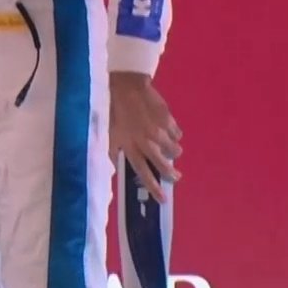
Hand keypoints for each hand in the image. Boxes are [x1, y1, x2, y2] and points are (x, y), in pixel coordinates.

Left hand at [110, 72, 181, 201]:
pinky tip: (168, 130)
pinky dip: (174, 135)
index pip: (143, 172)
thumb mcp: (110, 134)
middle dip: (171, 174)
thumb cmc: (115, 111)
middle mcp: (146, 142)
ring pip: (174, 151)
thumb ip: (113, 153)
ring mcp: (159, 132)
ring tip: (169, 149)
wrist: (128, 88)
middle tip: (175, 176)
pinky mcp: (169, 121)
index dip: (153, 187)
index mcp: (130, 147)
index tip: (163, 199)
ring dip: (173, 152)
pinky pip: (177, 135)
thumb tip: (116, 169)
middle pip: (163, 166)